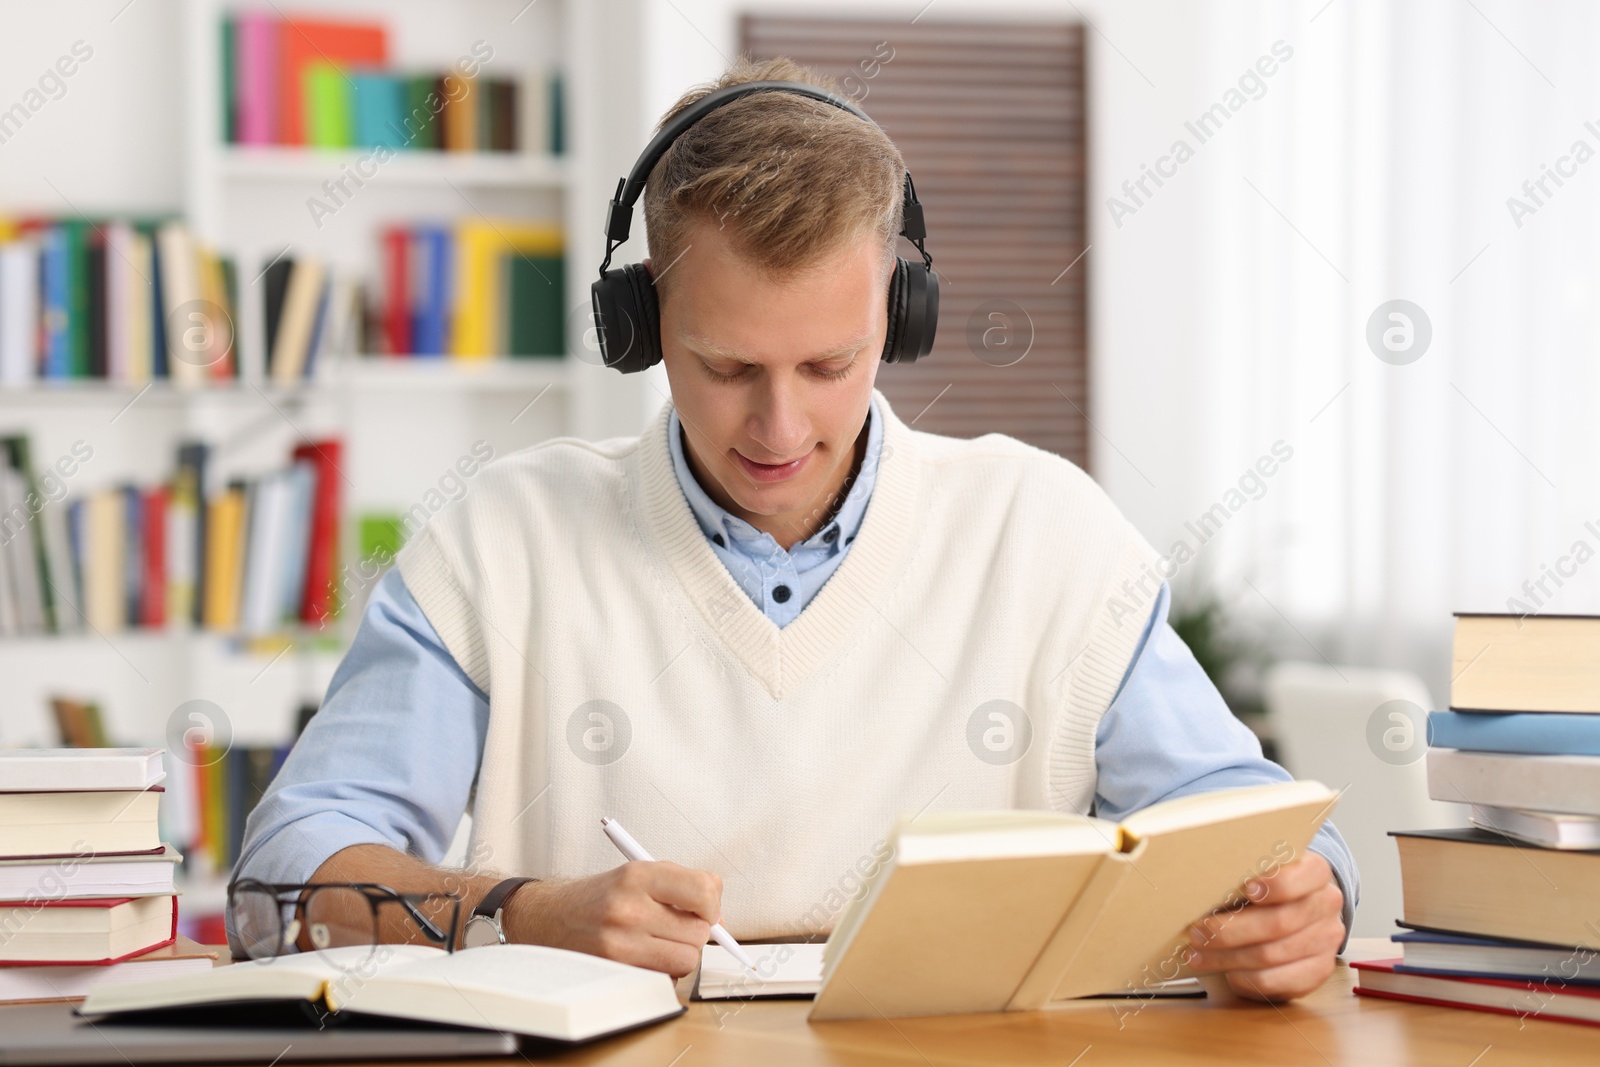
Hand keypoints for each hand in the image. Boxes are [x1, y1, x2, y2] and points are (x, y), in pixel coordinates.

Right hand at [506, 861, 720, 976]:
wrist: (548, 917)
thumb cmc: (599, 897)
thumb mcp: (638, 874)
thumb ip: (684, 887)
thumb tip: (720, 922)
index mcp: (638, 875)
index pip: (703, 890)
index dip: (711, 905)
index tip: (703, 909)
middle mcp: (628, 908)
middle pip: (698, 933)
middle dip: (694, 933)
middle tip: (673, 926)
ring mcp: (620, 943)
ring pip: (686, 960)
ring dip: (679, 954)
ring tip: (657, 942)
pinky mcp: (615, 971)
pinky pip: (666, 979)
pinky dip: (663, 972)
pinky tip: (643, 957)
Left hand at [1183, 852, 1344, 1001]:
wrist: (1300, 905)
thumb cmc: (1268, 885)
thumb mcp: (1260, 869)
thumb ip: (1243, 874)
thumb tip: (1201, 886)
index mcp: (1316, 872)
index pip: (1305, 877)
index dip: (1276, 885)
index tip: (1246, 889)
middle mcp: (1326, 904)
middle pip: (1278, 922)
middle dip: (1230, 931)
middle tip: (1197, 933)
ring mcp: (1326, 940)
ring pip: (1272, 954)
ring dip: (1228, 958)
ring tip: (1198, 955)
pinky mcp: (1318, 969)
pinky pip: (1278, 982)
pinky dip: (1246, 979)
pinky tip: (1225, 973)